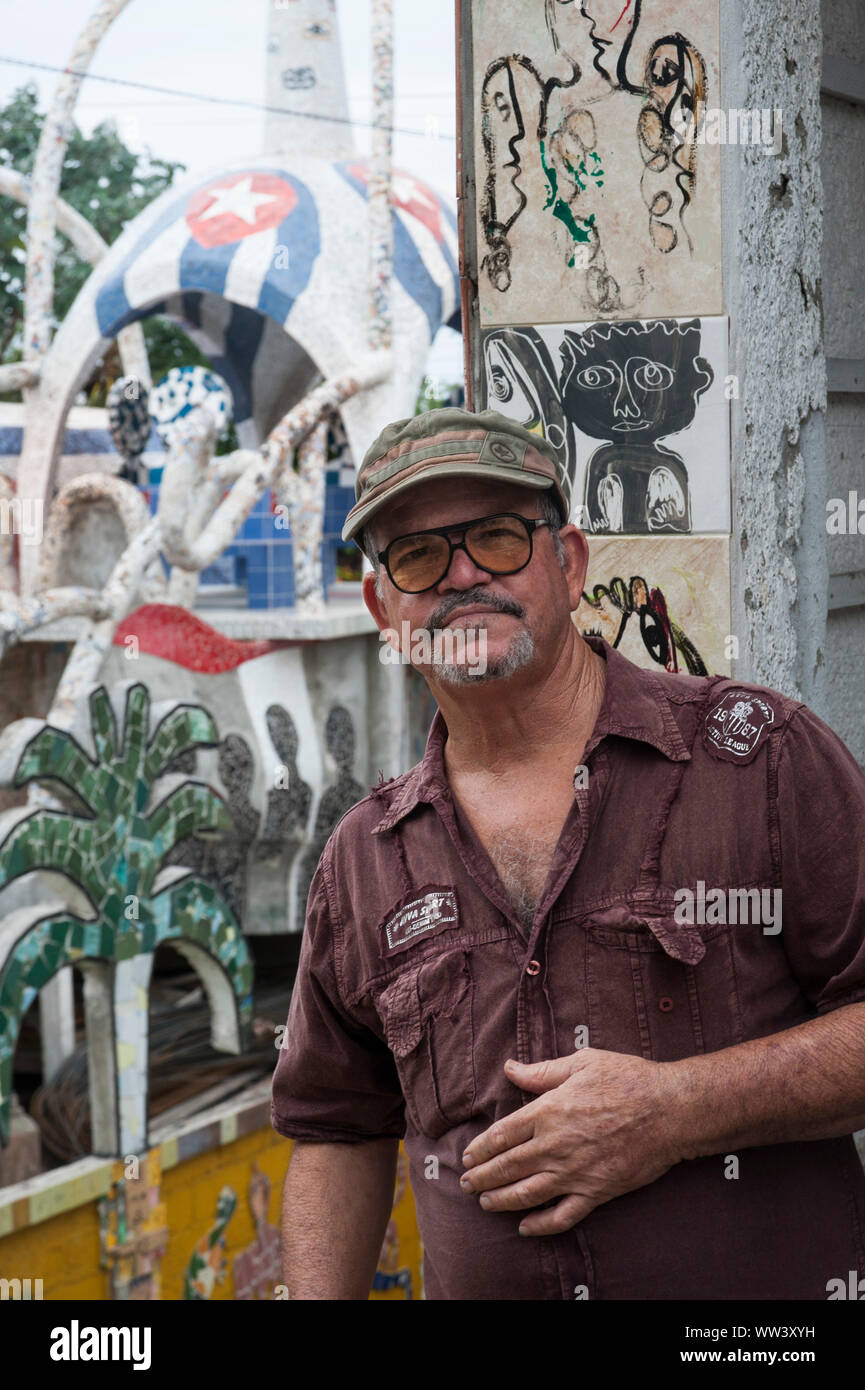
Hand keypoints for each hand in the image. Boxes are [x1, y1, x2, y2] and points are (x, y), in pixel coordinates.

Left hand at [460, 1048, 683, 1235]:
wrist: (670, 1110)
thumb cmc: (628, 1079)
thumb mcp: (582, 1063)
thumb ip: (542, 1071)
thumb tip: (509, 1068)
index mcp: (548, 1111)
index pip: (501, 1135)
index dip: (480, 1148)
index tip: (467, 1155)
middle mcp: (555, 1145)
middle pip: (507, 1167)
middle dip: (482, 1177)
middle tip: (466, 1183)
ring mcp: (574, 1172)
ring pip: (527, 1194)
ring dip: (501, 1201)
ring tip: (485, 1203)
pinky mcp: (596, 1192)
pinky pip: (562, 1215)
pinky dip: (541, 1225)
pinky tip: (525, 1227)